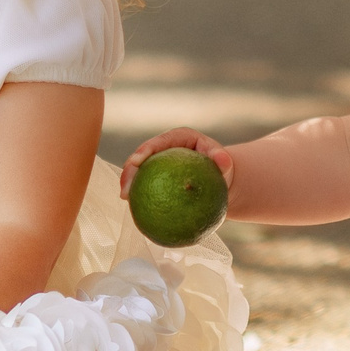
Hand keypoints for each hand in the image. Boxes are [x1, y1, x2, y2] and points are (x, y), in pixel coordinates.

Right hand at [120, 127, 234, 192]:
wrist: (219, 181)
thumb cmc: (221, 169)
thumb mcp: (225, 163)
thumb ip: (223, 160)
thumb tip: (222, 160)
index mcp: (178, 138)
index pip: (160, 142)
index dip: (144, 149)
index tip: (136, 161)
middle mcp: (164, 148)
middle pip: (142, 155)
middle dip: (129, 168)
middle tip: (126, 185)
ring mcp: (158, 164)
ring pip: (138, 171)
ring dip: (128, 182)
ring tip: (124, 197)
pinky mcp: (156, 178)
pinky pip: (145, 187)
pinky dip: (139, 198)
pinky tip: (135, 212)